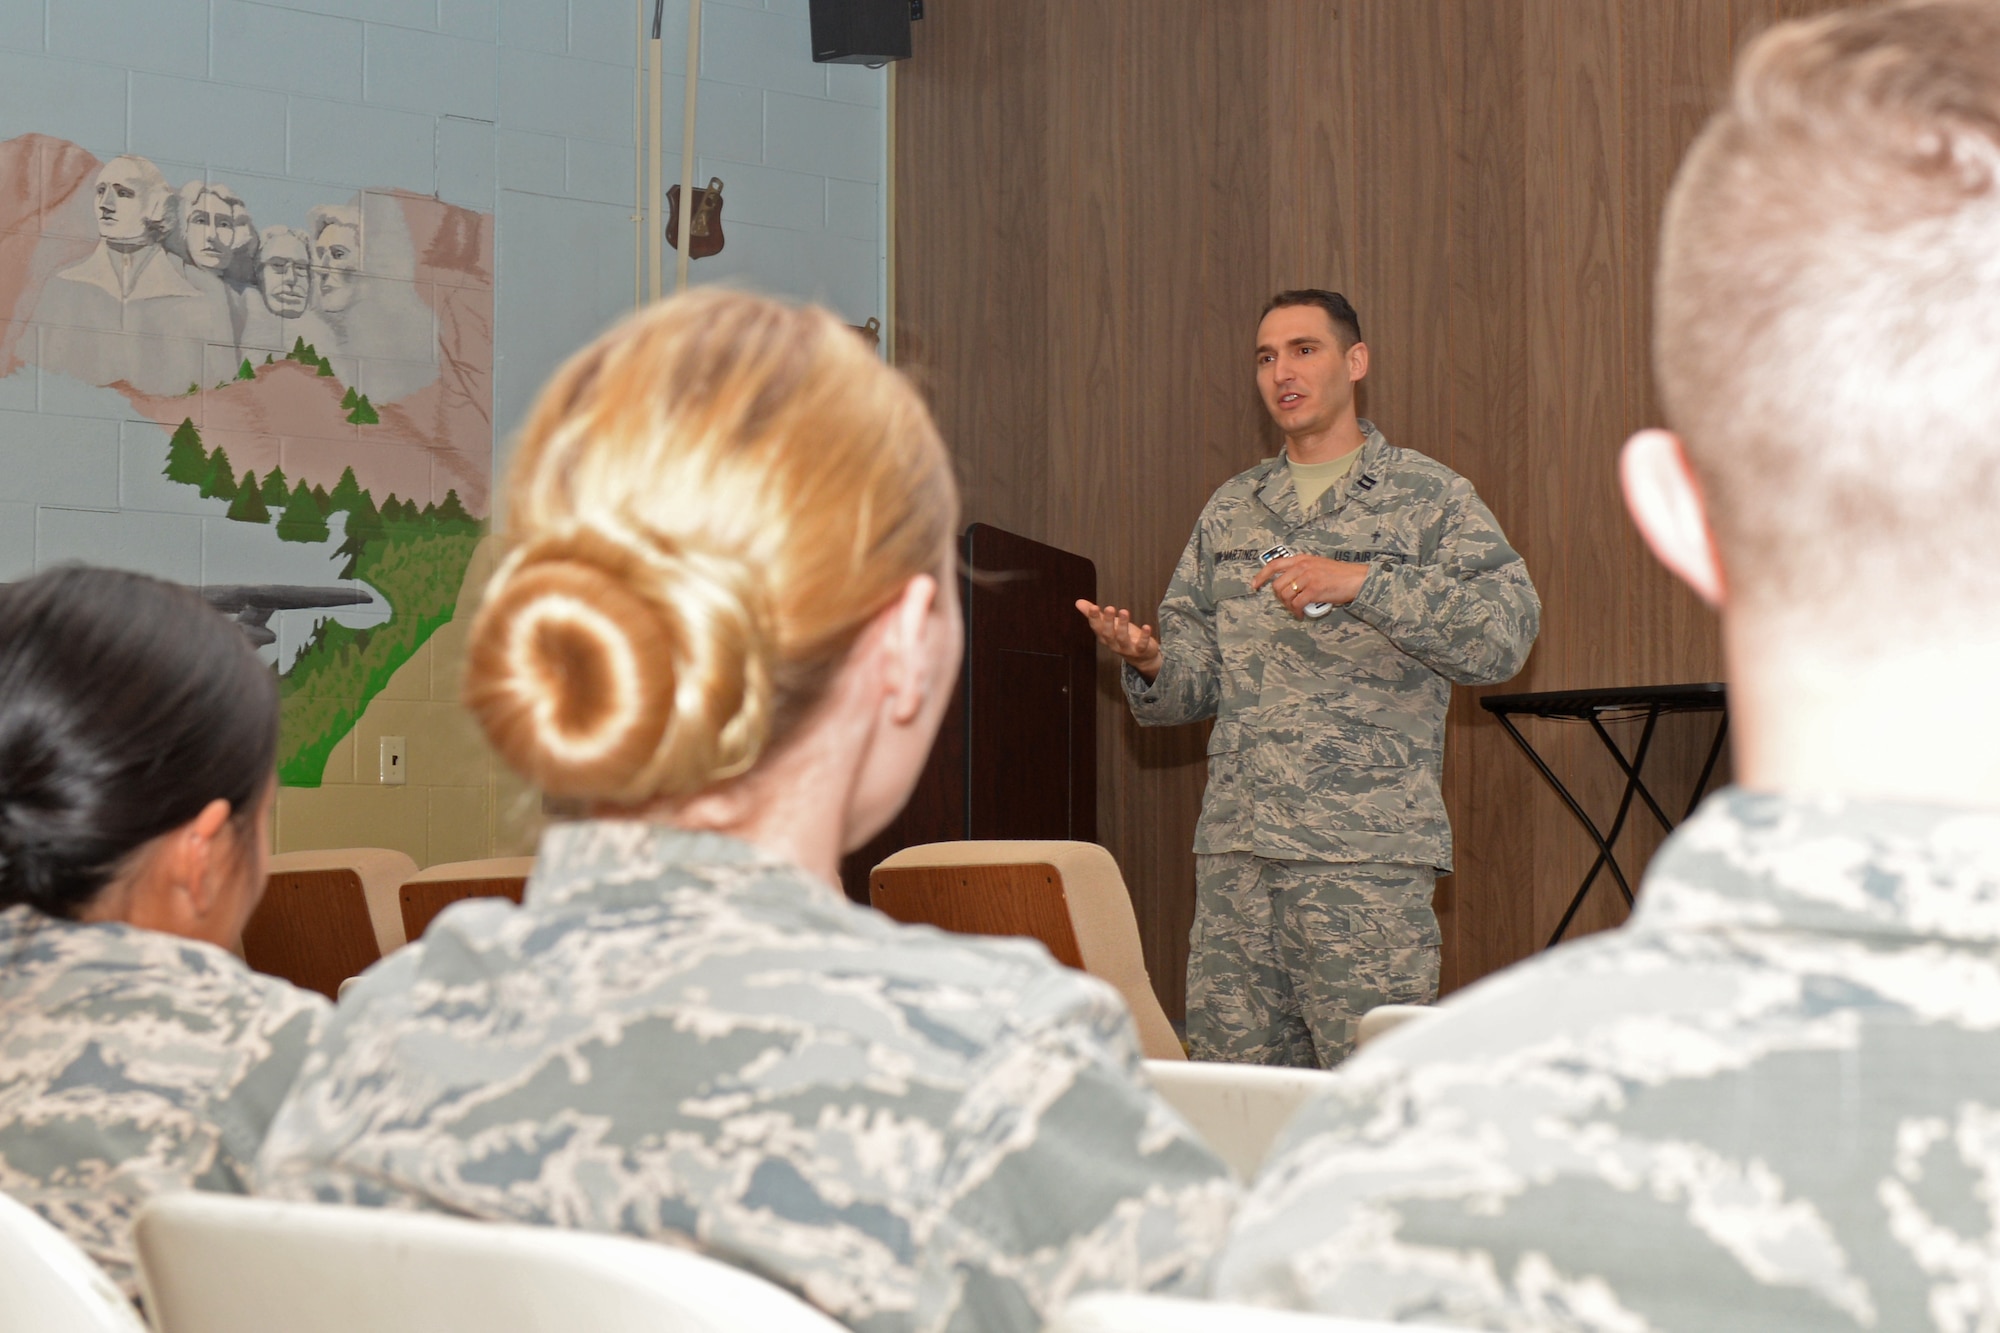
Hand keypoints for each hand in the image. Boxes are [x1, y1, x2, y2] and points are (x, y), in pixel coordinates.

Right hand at [1075, 599, 1163, 680]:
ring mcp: (1127, 649)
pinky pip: (1141, 645)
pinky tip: (1146, 626)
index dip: (1094, 618)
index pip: (1096, 627)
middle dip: (1108, 621)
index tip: (1094, 607)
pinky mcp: (1140, 651)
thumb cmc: (1122, 637)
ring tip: (1124, 611)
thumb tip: (1078, 602)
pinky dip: (1144, 636)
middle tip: (1109, 608)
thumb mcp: (1109, 625)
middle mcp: (1113, 644)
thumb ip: (1095, 614)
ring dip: (1123, 625)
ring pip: (1122, 638)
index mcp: (1104, 636)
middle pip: (1108, 634)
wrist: (1141, 657)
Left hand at [1251, 554, 1369, 618]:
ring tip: (1297, 610)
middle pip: (1278, 585)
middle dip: (1280, 598)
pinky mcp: (1314, 590)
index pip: (1274, 564)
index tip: (1255, 585)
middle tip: (1288, 604)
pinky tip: (1302, 615)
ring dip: (1289, 606)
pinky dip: (1297, 612)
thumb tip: (1288, 584)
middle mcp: (1303, 566)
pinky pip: (1297, 604)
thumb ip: (1302, 570)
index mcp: (1302, 559)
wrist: (1356, 579)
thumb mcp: (1317, 565)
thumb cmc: (1339, 575)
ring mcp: (1308, 577)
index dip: (1261, 575)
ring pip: (1285, 596)